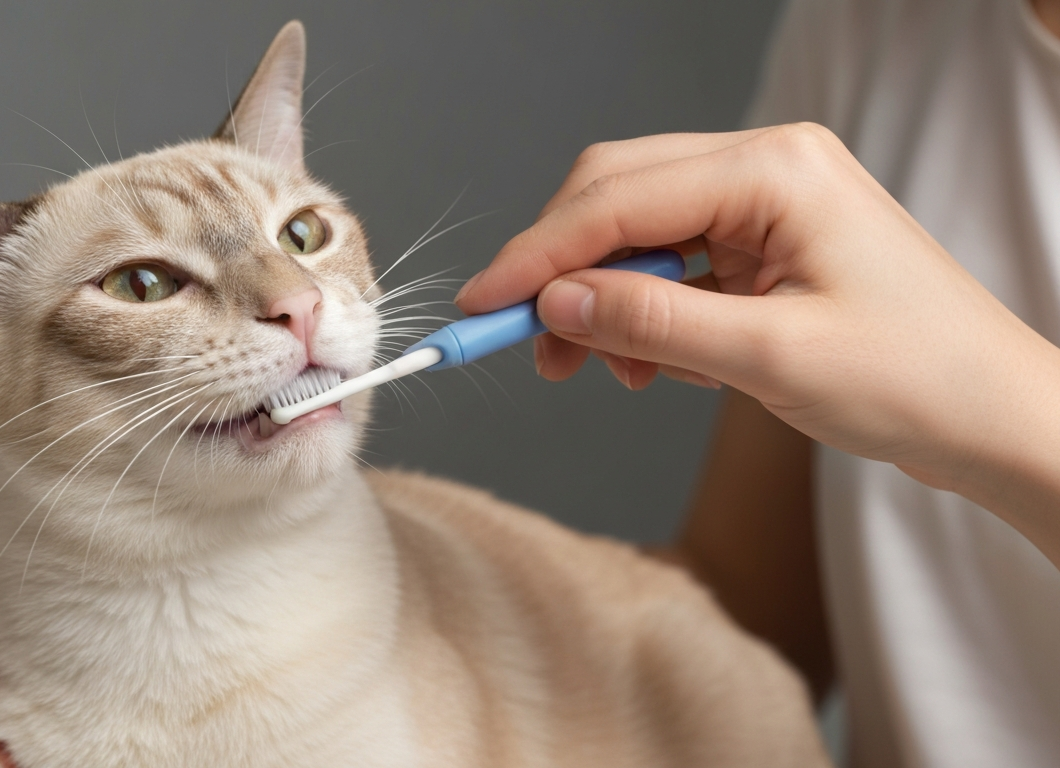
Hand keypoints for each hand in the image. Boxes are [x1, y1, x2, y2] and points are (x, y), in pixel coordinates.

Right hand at [457, 124, 1059, 558]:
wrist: (996, 420)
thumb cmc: (917, 381)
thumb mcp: (768, 359)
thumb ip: (650, 324)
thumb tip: (554, 304)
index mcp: (776, 169)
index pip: (619, 198)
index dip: (538, 255)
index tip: (481, 307)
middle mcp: (767, 168)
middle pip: (618, 195)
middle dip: (563, 272)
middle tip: (529, 345)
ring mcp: (767, 203)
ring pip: (638, 231)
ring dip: (602, 299)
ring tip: (600, 369)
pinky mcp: (765, 244)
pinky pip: (673, 263)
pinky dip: (643, 312)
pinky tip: (651, 362)